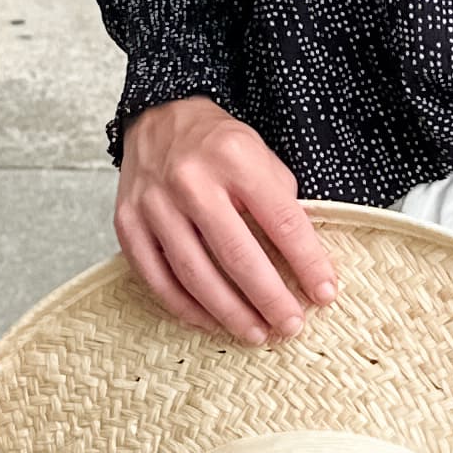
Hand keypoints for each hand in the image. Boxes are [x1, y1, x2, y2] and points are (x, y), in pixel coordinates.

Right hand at [117, 98, 339, 346]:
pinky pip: (158, 279)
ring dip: (229, 313)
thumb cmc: (218, 144)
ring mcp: (153, 204)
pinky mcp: (127, 224)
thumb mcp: (261, 156)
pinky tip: (212, 322)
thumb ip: (280, 204)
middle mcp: (190, 180)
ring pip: (194, 274)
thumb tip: (304, 264)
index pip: (280, 220)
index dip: (307, 262)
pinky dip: (187, 308)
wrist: (158, 119)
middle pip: (237, 255)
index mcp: (234, 158)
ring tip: (257, 333)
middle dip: (269, 298)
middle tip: (291, 326)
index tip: (325, 294)